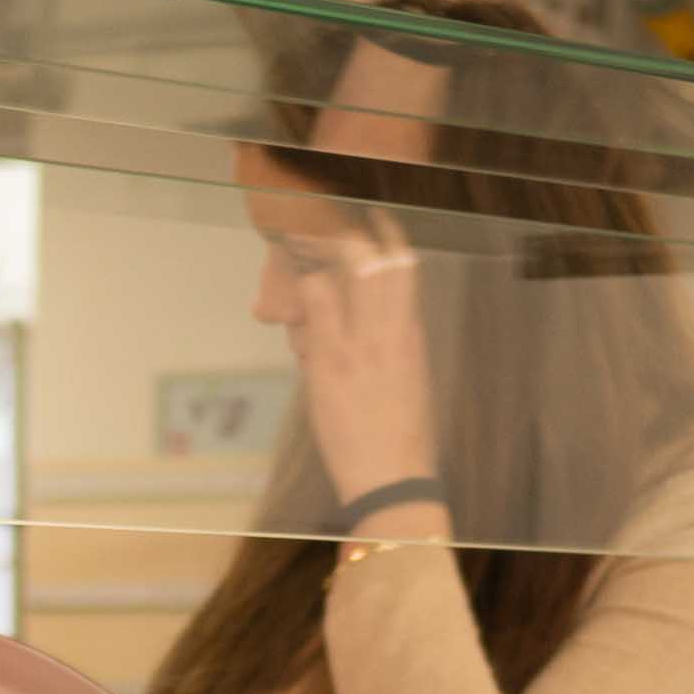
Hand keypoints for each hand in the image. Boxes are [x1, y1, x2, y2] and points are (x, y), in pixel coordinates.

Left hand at [282, 208, 442, 507]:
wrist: (394, 479)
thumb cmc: (401, 435)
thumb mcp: (408, 377)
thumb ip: (388, 340)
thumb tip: (361, 316)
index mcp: (411, 331)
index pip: (402, 263)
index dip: (386, 232)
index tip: (371, 214)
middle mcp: (387, 330)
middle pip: (367, 255)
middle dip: (343, 229)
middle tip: (319, 218)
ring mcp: (356, 345)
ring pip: (332, 275)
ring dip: (310, 261)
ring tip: (294, 250)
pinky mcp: (327, 366)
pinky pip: (308, 315)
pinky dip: (295, 302)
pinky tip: (282, 302)